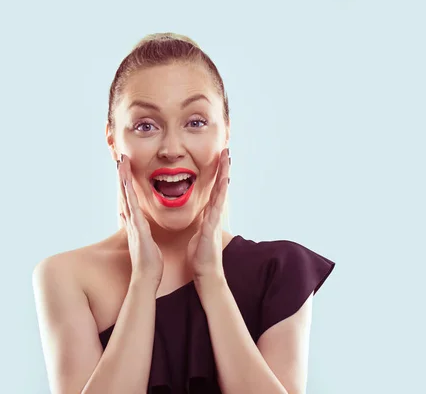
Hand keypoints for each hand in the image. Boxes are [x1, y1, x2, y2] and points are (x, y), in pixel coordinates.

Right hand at [118, 154, 163, 287]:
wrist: (147, 276)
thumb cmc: (149, 261)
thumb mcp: (145, 241)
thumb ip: (141, 231)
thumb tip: (136, 225)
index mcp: (135, 223)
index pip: (129, 199)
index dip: (126, 183)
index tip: (125, 168)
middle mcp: (131, 221)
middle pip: (125, 194)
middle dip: (123, 176)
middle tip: (120, 159)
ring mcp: (133, 225)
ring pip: (126, 198)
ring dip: (123, 181)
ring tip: (121, 165)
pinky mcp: (137, 230)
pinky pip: (133, 210)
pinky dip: (129, 197)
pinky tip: (127, 186)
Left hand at [187, 148, 230, 278]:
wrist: (205, 274)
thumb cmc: (200, 257)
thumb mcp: (199, 235)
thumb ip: (201, 224)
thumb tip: (202, 219)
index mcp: (209, 216)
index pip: (214, 191)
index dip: (217, 175)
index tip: (219, 159)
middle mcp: (214, 215)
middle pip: (220, 187)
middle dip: (223, 169)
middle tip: (226, 151)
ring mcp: (215, 220)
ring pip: (221, 192)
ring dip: (224, 174)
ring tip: (227, 158)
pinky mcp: (211, 227)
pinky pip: (216, 206)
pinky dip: (220, 193)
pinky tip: (223, 181)